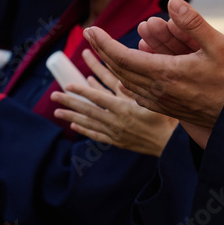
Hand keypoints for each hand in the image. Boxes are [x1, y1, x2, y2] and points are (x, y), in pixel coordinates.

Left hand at [51, 49, 178, 156]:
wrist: (169, 144)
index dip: (82, 91)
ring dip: (72, 116)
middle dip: (70, 102)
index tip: (68, 85)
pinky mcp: (117, 141)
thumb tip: (119, 80)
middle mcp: (116, 121)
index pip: (98, 97)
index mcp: (124, 109)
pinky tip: (75, 125)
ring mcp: (115, 132)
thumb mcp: (154, 101)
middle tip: (54, 96)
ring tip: (57, 112)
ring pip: (89, 123)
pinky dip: (84, 130)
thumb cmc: (165, 119)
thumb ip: (136, 91)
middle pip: (88, 110)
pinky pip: (96, 135)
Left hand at [86, 0, 223, 131]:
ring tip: (105, 50)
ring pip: (128, 82)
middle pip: (120, 70)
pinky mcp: (167, 109)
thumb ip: (194, 22)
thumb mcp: (219, 45)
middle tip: (90, 35)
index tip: (90, 29)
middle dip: (102, 51)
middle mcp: (157, 91)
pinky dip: (128, 79)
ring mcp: (161, 102)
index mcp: (165, 74)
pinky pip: (138, 93)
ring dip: (115, 64)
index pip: (123, 57)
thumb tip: (172, 1)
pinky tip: (128, 76)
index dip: (104, 43)